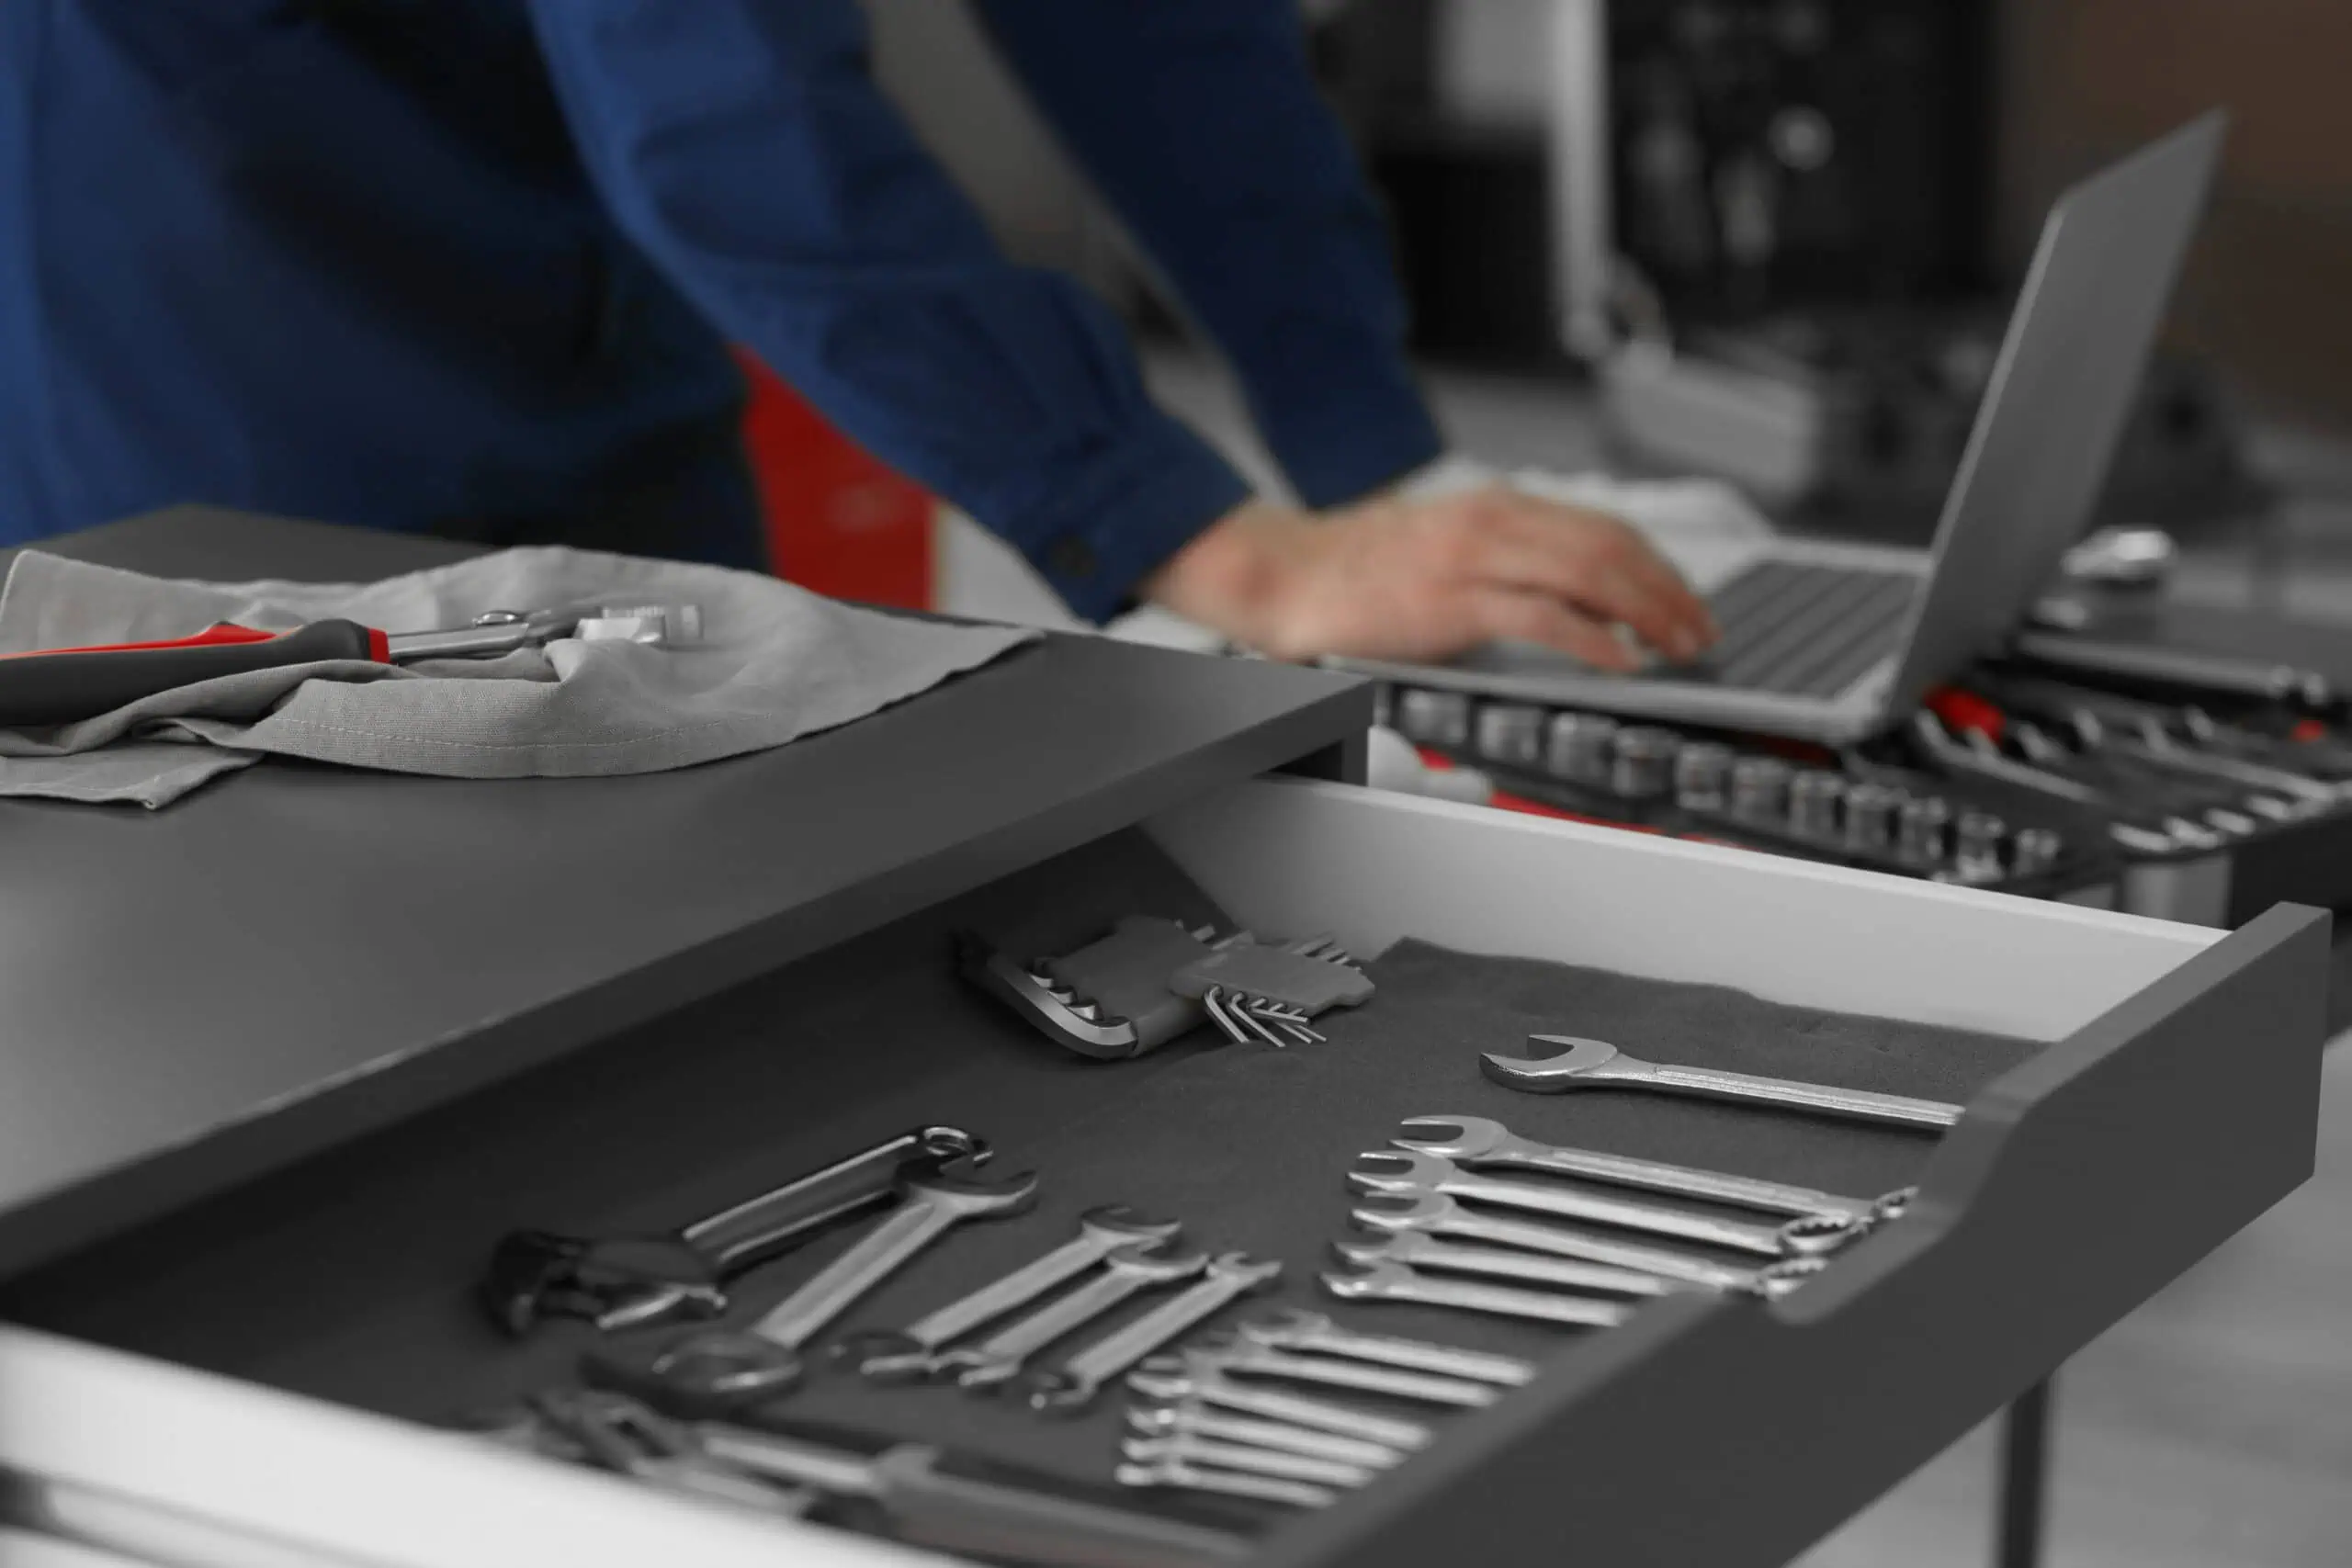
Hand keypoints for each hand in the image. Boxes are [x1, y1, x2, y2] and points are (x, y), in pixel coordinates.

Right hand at [1140, 488, 1717, 666]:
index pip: (1602, 526)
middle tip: (1702, 631)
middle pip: (1611, 546)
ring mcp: (1474, 558)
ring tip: (1679, 648)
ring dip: (1648, 614)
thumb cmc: (1360, 570)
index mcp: (1497, 506)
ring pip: (1590, 574)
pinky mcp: (1454, 601)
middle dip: (1669, 591)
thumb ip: (1506, 560)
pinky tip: (1622, 662)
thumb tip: (1572, 598)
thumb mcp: (1447, 545)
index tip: (1688, 600)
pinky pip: (1544, 617)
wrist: (1288, 574)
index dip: (1658, 564)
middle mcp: (1494, 520)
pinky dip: (1595, 640)